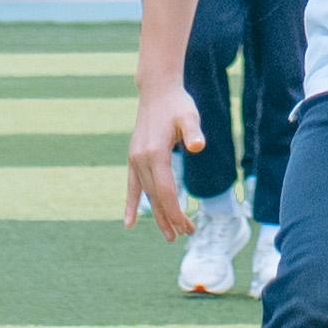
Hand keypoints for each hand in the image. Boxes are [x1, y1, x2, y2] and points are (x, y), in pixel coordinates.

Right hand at [126, 85, 206, 237]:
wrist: (156, 92)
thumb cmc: (177, 104)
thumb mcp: (189, 115)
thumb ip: (193, 131)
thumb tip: (199, 145)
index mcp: (155, 153)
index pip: (165, 191)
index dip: (175, 211)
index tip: (186, 228)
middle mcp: (141, 160)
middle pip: (156, 197)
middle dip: (170, 218)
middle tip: (185, 234)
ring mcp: (135, 160)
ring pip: (146, 195)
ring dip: (157, 215)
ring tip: (170, 235)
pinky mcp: (134, 159)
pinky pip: (132, 187)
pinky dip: (131, 205)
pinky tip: (129, 223)